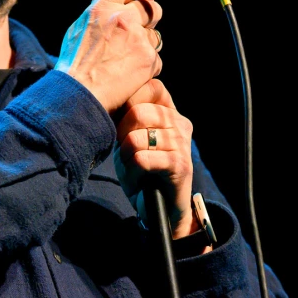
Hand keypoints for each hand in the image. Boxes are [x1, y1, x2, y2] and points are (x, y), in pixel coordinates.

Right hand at [54, 0, 162, 111]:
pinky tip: (129, 72)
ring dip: (146, 44)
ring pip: (156, 35)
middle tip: (138, 29)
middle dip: (149, 18)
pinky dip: (147, 65)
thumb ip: (97, 3)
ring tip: (127, 57)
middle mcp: (124, 19)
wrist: (80, 93)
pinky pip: (156, 58)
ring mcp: (139, 39)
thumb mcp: (81, 25)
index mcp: (105, 7)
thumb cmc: (75, 62)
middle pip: (153, 7)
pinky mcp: (149, 60)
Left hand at [112, 79, 195, 238]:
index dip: (128, 102)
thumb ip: (127, 116)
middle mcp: (180, 124)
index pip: (150, 88)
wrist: (159, 209)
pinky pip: (142, 159)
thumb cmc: (140, 170)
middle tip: (126, 151)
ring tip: (134, 168)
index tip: (123, 125)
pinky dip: (133, 171)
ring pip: (136, 138)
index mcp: (170, 113)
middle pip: (138, 111)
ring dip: (127, 157)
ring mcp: (182, 144)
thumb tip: (115, 95)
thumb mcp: (129, 138)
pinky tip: (140, 179)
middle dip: (122, 133)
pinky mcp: (181, 165)